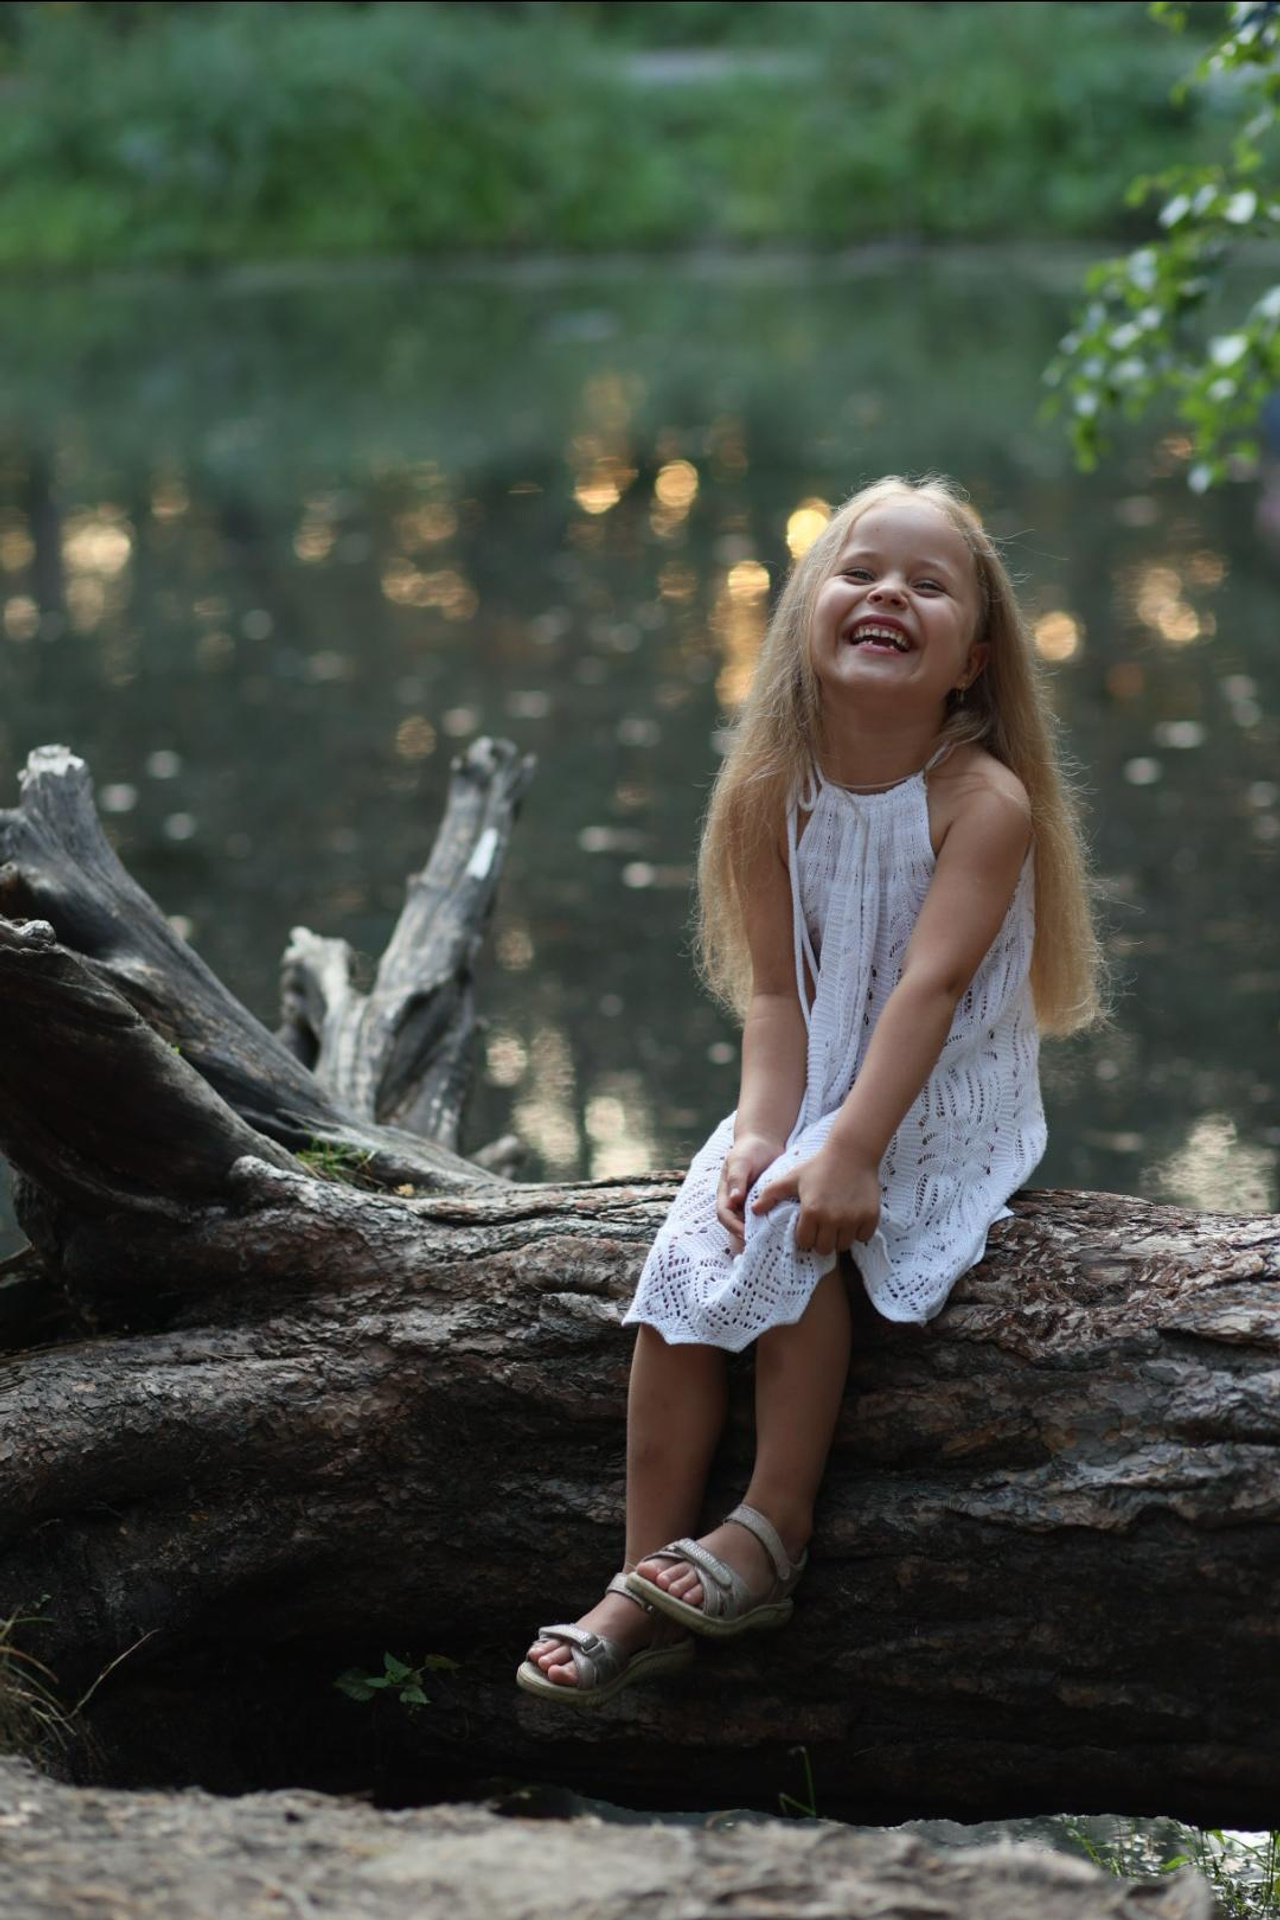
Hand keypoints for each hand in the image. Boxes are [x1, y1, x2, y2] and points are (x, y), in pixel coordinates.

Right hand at [716, 1132, 784, 1254]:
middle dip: (745, 1236)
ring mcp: (748, 1203)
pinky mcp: (762, 1203)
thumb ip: (736, 1179)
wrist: (764, 1142)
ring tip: (771, 1243)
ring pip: (749, 1224)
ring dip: (757, 1233)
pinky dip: (769, 1225)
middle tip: (760, 1245)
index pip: (724, 1215)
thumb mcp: (741, 1161)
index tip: (746, 1234)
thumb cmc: (749, 1150)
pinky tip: (781, 1230)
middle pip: (735, 1225)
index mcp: (725, 1193)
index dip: (733, 1227)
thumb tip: (734, 1200)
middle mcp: (735, 1202)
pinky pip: (763, 1218)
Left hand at [752, 1145, 880, 1255]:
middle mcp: (832, 1218)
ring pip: (844, 1245)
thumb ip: (771, 1194)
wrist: (852, 1152)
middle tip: (822, 1228)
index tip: (808, 1226)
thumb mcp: (792, 1177)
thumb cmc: (818, 1165)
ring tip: (836, 1224)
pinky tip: (852, 1219)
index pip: (805, 1242)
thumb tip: (753, 1210)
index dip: (805, 1236)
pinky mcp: (870, 1217)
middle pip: (824, 1249)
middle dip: (821, 1241)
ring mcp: (853, 1219)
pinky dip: (858, 1232)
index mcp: (811, 1211)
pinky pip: (863, 1237)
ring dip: (839, 1238)